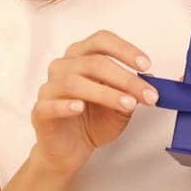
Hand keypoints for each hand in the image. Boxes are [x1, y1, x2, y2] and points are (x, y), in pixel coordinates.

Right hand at [29, 30, 158, 177]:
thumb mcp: (121, 105)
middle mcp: (63, 67)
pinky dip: (66, 105)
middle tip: (146, 94)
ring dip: (105, 93)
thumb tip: (150, 78)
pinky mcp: (40, 111)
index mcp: (81, 57)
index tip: (145, 65)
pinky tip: (80, 108)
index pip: (101, 41)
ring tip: (127, 104)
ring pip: (74, 82)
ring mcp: (49, 88)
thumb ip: (132, 91)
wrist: (71, 149)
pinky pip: (50, 104)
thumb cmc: (92, 122)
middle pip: (93, 62)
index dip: (124, 50)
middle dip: (125, 78)